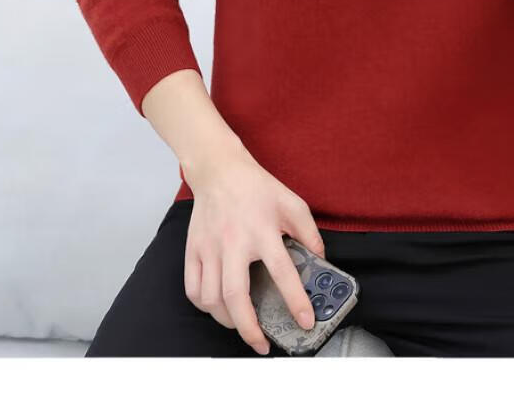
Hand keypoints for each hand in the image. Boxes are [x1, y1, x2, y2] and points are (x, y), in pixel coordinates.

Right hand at [182, 139, 325, 354]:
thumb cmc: (257, 188)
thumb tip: (320, 259)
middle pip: (237, 296)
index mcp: (263, 230)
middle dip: (250, 328)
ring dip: (228, 321)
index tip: (305, 320)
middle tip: (262, 343)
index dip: (296, 300)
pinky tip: (218, 308)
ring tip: (243, 326)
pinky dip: (204, 307)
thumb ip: (309, 232)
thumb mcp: (292, 203)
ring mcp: (210, 248)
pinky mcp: (193, 250)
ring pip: (212, 298)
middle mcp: (234, 242)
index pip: (282, 272)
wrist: (220, 170)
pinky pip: (193, 289)